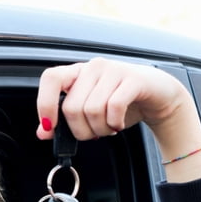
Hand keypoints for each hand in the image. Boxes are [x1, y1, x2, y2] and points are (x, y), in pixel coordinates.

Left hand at [36, 58, 200, 181]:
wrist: (158, 96)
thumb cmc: (123, 102)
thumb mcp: (90, 112)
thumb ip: (65, 121)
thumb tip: (42, 132)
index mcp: (78, 73)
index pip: (51, 79)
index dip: (45, 103)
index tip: (49, 126)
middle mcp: (93, 68)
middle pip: (72, 107)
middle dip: (81, 131)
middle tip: (94, 133)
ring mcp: (113, 71)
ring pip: (92, 110)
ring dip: (100, 129)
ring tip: (109, 128)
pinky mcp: (133, 79)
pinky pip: (113, 108)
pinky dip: (114, 124)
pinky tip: (118, 124)